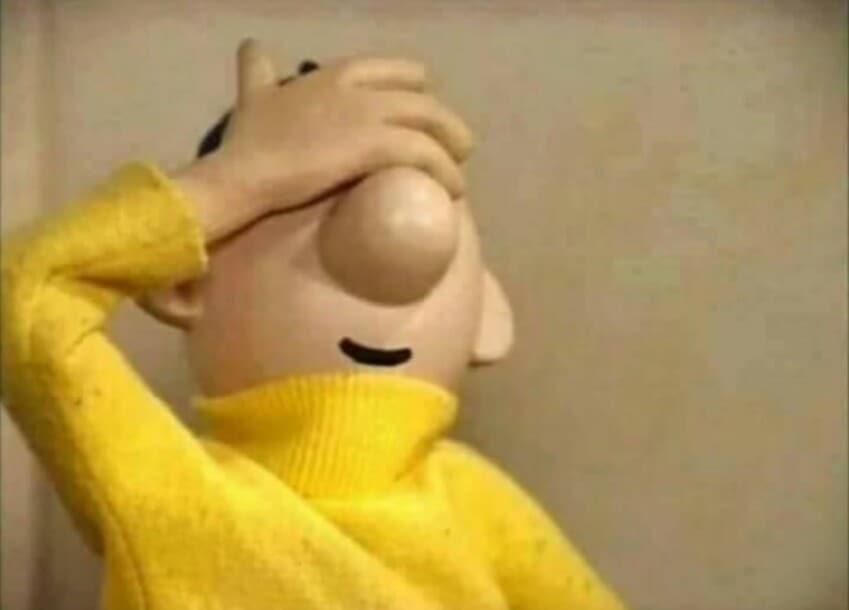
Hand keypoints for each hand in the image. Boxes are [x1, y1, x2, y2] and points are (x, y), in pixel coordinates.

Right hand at [176, 39, 473, 240]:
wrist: (243, 175)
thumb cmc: (248, 143)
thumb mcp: (253, 96)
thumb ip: (258, 73)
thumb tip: (252, 48)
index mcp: (334, 75)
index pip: (393, 70)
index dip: (417, 89)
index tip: (425, 110)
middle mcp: (356, 88)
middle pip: (422, 97)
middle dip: (445, 123)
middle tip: (457, 148)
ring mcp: (366, 115)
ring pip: (429, 123)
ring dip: (452, 150)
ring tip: (459, 176)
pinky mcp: (371, 145)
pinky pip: (423, 154)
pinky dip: (444, 172)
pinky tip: (452, 189)